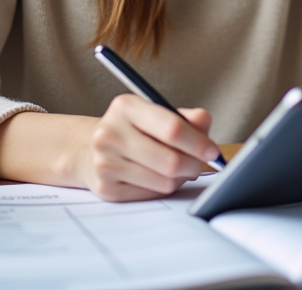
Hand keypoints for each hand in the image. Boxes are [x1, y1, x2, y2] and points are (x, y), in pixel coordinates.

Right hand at [80, 94, 221, 201]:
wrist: (88, 150)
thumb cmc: (132, 130)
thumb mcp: (155, 113)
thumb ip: (184, 117)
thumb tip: (204, 122)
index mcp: (125, 107)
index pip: (172, 128)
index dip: (198, 142)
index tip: (212, 151)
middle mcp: (110, 134)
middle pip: (171, 161)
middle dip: (194, 165)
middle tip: (199, 164)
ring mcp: (105, 163)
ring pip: (164, 181)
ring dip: (179, 178)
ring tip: (177, 169)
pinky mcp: (106, 189)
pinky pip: (151, 194)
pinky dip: (162, 188)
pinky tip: (157, 177)